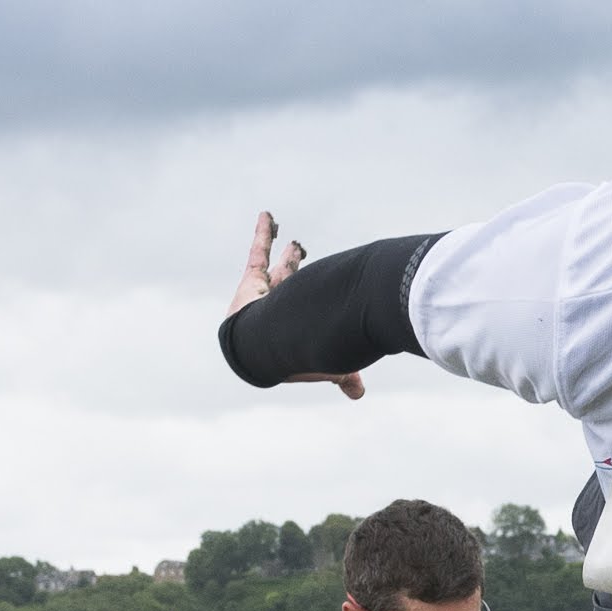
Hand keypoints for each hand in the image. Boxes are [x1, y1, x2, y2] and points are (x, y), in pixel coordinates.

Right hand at [233, 210, 363, 398]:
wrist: (263, 346)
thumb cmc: (294, 357)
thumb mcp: (327, 365)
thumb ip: (344, 377)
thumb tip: (359, 394)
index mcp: (296, 331)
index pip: (310, 321)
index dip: (321, 315)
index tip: (334, 306)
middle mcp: (281, 311)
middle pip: (291, 292)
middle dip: (299, 282)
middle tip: (308, 267)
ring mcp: (265, 295)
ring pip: (278, 272)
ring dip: (287, 259)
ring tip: (295, 244)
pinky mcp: (252, 281)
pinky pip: (257, 253)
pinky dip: (262, 233)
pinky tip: (267, 216)